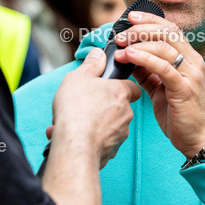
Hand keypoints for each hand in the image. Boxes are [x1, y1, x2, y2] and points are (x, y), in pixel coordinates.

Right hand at [51, 48, 140, 167]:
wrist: (76, 144)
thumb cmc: (77, 108)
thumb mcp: (79, 77)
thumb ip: (91, 65)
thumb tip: (98, 54)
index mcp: (120, 92)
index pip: (132, 87)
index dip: (121, 87)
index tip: (108, 88)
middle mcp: (126, 113)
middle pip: (119, 107)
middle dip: (102, 108)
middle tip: (83, 107)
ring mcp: (120, 133)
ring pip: (109, 126)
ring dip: (93, 125)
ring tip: (72, 123)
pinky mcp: (112, 150)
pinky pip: (103, 142)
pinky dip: (90, 139)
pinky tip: (74, 137)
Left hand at [113, 11, 204, 158]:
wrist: (196, 139)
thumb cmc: (179, 114)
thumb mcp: (159, 87)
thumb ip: (147, 70)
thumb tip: (128, 55)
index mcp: (188, 58)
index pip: (170, 29)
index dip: (150, 20)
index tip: (130, 18)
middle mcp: (193, 62)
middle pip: (167, 33)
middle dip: (141, 30)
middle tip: (120, 35)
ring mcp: (191, 74)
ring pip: (165, 47)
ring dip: (139, 43)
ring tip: (120, 47)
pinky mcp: (185, 88)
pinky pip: (164, 67)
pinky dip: (145, 58)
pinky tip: (130, 57)